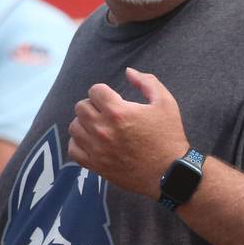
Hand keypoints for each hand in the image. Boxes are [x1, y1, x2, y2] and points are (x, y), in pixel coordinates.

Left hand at [68, 67, 189, 198]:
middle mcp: (103, 129)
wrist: (170, 173)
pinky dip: (79, 143)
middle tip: (107, 112)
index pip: (94, 90)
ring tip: (99, 126)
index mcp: (118, 112)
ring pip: (74, 127)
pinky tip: (92, 141)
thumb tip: (128, 71)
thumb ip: (146, 82)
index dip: (104, 92)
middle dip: (93, 105)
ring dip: (85, 123)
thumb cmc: (168, 136)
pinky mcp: (96, 165)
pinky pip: (73, 149)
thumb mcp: (165, 102)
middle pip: (81, 107)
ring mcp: (97, 149)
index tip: (113, 99)